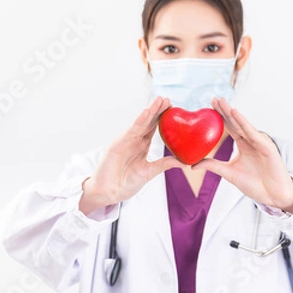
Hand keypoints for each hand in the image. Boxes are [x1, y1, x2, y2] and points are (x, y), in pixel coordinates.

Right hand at [80, 96, 183, 213]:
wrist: (108, 193)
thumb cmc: (125, 183)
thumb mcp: (149, 172)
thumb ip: (164, 164)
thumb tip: (184, 162)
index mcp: (141, 146)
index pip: (154, 128)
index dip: (163, 118)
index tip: (174, 109)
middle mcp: (134, 140)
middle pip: (148, 122)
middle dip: (158, 110)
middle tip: (168, 99)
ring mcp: (125, 140)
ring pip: (140, 122)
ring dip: (150, 111)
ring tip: (160, 100)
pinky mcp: (118, 144)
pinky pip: (131, 130)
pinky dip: (139, 120)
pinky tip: (147, 111)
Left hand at [191, 98, 292, 212]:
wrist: (273, 196)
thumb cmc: (256, 185)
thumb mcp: (229, 173)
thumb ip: (213, 166)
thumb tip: (192, 164)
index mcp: (243, 144)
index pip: (230, 127)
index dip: (220, 116)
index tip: (210, 106)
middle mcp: (252, 140)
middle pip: (236, 122)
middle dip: (224, 110)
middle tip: (213, 99)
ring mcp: (260, 142)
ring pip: (243, 125)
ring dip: (232, 113)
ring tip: (222, 102)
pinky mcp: (267, 147)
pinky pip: (253, 133)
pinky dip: (244, 123)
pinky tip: (235, 113)